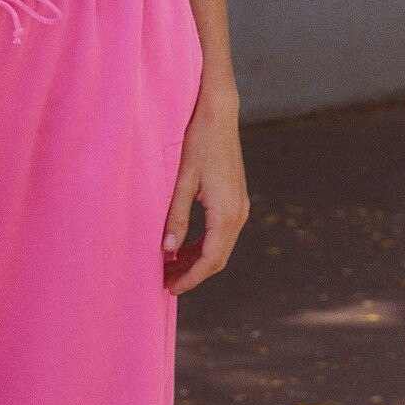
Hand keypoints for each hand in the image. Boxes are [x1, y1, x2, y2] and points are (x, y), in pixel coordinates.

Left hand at [162, 97, 249, 294]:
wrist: (218, 114)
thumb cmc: (197, 142)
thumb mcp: (181, 181)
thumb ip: (175, 217)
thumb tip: (168, 250)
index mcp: (226, 213)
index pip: (210, 260)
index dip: (190, 278)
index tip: (169, 290)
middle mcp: (238, 213)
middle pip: (217, 258)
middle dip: (192, 274)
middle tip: (164, 283)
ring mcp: (239, 207)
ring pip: (220, 247)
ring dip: (197, 261)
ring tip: (170, 269)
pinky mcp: (235, 200)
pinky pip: (221, 233)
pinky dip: (203, 246)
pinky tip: (182, 248)